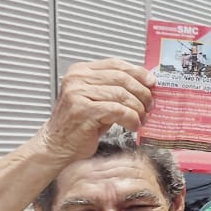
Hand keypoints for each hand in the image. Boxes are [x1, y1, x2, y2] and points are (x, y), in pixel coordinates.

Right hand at [36, 59, 154, 160]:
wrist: (58, 145)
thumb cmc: (80, 125)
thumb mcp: (98, 100)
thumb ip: (115, 88)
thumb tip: (146, 85)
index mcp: (81, 71)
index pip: (116, 64)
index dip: (138, 72)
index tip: (152, 83)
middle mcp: (77, 78)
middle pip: (122, 78)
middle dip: (142, 92)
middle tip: (150, 105)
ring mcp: (77, 93)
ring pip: (121, 94)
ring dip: (137, 108)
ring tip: (142, 118)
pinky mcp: (82, 110)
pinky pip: (117, 110)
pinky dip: (130, 118)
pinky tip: (133, 125)